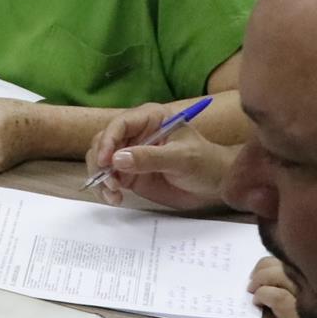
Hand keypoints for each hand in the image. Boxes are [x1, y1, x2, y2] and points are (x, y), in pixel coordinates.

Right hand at [88, 104, 236, 210]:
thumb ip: (150, 158)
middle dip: (100, 162)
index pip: (120, 124)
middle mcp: (135, 134)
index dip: (108, 141)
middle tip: (110, 182)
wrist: (216, 184)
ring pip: (100, 161)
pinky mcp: (129, 173)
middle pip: (103, 142)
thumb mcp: (182, 158)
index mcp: (149, 119)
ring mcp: (130, 154)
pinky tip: (115, 198)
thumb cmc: (206, 163)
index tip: (105, 161)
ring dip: (101, 178)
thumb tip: (117, 159)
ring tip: (113, 194)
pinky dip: (106, 189)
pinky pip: (108, 178)